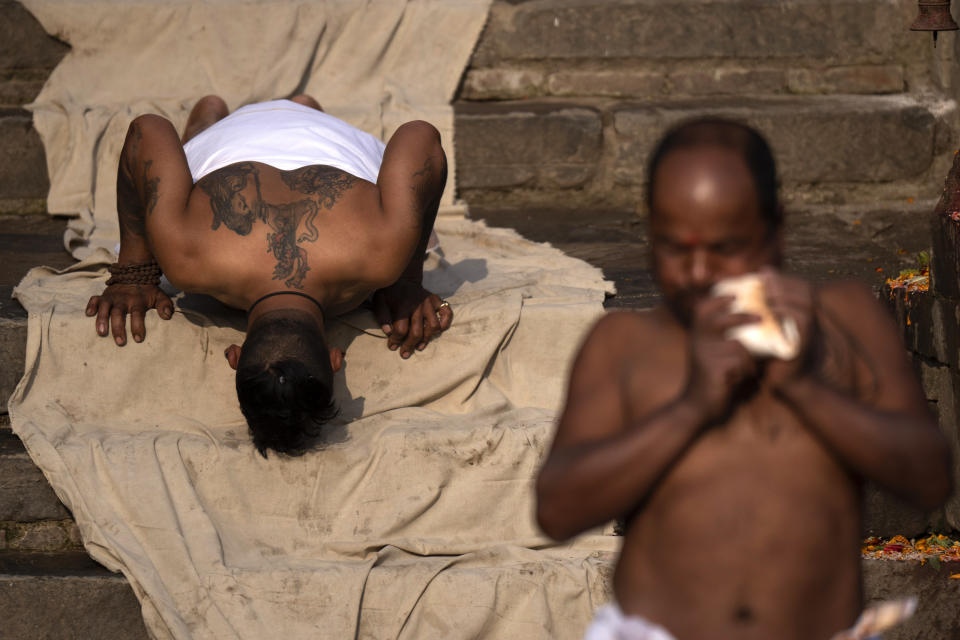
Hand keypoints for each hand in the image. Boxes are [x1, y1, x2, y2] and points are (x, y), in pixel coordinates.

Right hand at [85, 283, 173, 344]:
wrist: (134, 274)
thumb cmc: (147, 291)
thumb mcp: (159, 296)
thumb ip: (165, 305)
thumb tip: (167, 316)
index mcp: (137, 301)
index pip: (137, 314)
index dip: (138, 326)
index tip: (138, 339)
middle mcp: (123, 299)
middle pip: (119, 314)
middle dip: (118, 328)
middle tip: (120, 342)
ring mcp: (112, 297)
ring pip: (105, 308)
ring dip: (102, 320)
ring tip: (101, 333)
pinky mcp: (103, 296)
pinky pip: (94, 299)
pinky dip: (91, 305)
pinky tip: (88, 314)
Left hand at [372, 278, 452, 357]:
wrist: (404, 276)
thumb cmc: (390, 291)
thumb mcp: (380, 300)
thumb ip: (382, 316)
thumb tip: (388, 332)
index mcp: (402, 305)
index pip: (400, 329)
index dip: (395, 341)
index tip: (392, 347)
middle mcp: (418, 305)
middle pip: (417, 332)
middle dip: (409, 346)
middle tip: (404, 354)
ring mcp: (429, 303)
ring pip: (433, 326)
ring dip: (426, 339)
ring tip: (419, 346)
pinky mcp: (437, 300)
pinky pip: (447, 313)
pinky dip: (445, 323)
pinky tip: (436, 332)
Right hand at [683, 295, 759, 422]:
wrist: (696, 405)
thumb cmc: (710, 377)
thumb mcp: (710, 353)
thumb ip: (721, 337)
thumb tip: (746, 317)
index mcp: (696, 335)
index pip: (703, 309)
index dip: (718, 299)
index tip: (735, 295)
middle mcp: (697, 341)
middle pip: (721, 320)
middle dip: (742, 317)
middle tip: (760, 318)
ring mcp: (704, 355)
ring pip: (738, 346)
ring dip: (747, 358)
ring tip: (747, 370)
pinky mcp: (713, 369)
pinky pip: (740, 362)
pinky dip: (746, 370)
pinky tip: (740, 379)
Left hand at [759, 268, 816, 389]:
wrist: (785, 382)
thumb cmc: (772, 355)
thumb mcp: (767, 329)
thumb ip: (764, 311)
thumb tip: (748, 294)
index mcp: (802, 314)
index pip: (799, 287)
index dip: (784, 277)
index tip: (764, 271)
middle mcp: (811, 320)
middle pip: (803, 291)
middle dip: (783, 281)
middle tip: (764, 278)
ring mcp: (810, 331)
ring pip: (804, 303)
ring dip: (785, 294)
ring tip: (767, 291)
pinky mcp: (806, 342)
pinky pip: (802, 321)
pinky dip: (788, 311)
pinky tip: (773, 308)